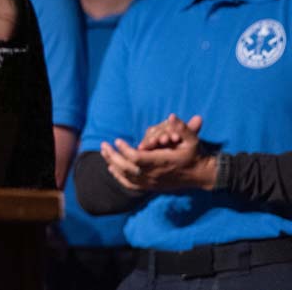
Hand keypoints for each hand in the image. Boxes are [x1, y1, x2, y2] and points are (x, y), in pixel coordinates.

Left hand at [101, 114, 215, 192]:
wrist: (201, 175)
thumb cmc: (195, 154)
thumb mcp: (192, 139)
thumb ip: (182, 128)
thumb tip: (172, 116)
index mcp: (162, 163)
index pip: (137, 159)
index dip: (124, 150)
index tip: (117, 140)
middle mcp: (155, 175)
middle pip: (127, 168)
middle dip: (113, 156)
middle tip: (103, 145)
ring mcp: (152, 182)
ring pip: (127, 177)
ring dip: (113, 164)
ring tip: (104, 152)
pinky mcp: (152, 187)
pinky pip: (131, 185)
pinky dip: (119, 177)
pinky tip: (111, 168)